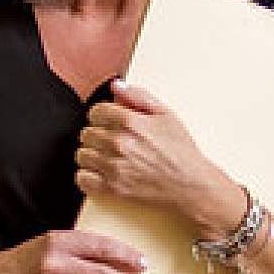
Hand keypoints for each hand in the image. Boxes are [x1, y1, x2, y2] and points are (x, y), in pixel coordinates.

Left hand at [75, 79, 225, 214]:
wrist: (190, 185)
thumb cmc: (181, 151)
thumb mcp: (166, 115)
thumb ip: (139, 96)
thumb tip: (116, 85)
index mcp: (130, 122)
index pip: (95, 111)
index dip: (102, 115)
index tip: (109, 122)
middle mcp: (119, 143)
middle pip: (87, 133)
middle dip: (97, 134)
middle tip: (112, 140)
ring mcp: (114, 166)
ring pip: (82, 155)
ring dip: (92, 154)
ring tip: (107, 156)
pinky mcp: (112, 188)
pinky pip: (82, 178)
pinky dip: (88, 175)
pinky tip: (101, 172)